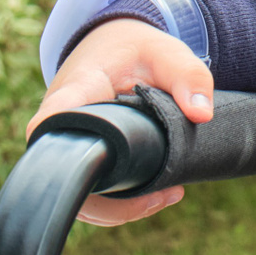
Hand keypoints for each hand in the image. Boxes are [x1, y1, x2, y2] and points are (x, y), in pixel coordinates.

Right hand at [26, 19, 214, 225]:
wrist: (113, 48)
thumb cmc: (137, 50)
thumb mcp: (167, 52)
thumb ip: (188, 76)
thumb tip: (202, 115)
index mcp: (73, 92)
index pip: (53, 126)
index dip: (66, 156)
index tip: (108, 175)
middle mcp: (58, 126)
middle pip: (65, 176)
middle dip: (112, 199)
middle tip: (165, 194)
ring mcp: (65, 148)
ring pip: (77, 194)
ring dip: (118, 206)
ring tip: (167, 196)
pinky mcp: (77, 160)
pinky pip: (88, 193)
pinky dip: (118, 203)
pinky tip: (156, 197)